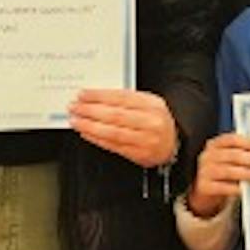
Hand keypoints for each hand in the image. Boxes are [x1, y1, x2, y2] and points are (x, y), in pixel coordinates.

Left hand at [65, 86, 180, 167]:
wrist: (174, 143)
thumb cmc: (157, 121)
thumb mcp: (148, 103)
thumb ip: (126, 100)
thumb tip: (95, 98)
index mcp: (152, 104)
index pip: (121, 97)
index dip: (99, 96)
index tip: (83, 95)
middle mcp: (150, 122)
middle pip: (115, 115)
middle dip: (90, 110)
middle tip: (75, 107)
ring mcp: (145, 140)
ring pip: (112, 132)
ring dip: (90, 126)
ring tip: (76, 121)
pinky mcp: (139, 154)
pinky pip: (113, 146)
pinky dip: (97, 139)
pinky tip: (86, 133)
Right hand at [190, 131, 249, 202]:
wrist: (204, 189)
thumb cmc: (221, 170)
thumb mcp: (228, 158)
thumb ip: (241, 153)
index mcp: (214, 144)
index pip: (232, 139)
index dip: (249, 143)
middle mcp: (208, 156)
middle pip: (233, 155)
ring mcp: (204, 171)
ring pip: (229, 171)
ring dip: (248, 173)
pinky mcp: (204, 186)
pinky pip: (222, 187)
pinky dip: (235, 188)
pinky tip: (244, 189)